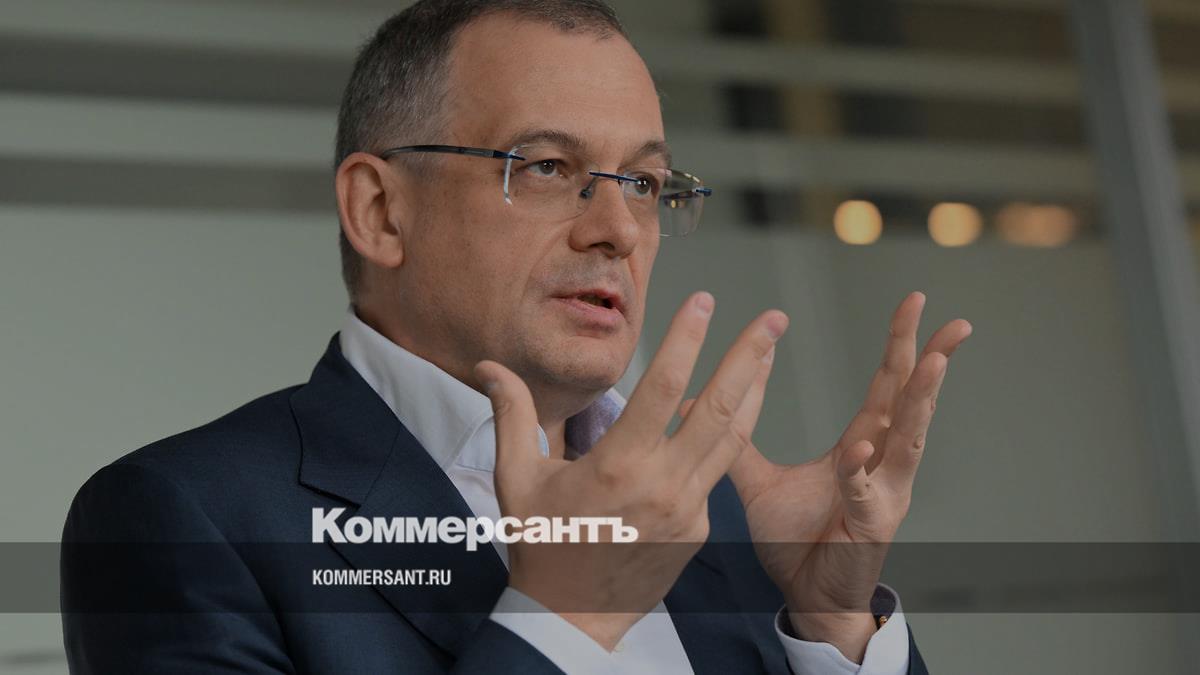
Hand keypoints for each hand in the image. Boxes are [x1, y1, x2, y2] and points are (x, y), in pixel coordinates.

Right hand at [474, 292, 786, 649]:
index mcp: (618, 467)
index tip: (704, 302)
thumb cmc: (540, 546)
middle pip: (719, 409)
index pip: (664, 388)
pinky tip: (727, 411)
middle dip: (749, 357)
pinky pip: (714, 475)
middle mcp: (662, 485)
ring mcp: (688, 510)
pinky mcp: (699, 529)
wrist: (572, 617)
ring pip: (732, 439)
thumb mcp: (517, 479)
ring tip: (769, 351)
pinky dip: (722, 439)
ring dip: (755, 391)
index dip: (687, 340)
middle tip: (773, 319)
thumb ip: (511, 415)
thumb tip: (487, 366)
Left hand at [680, 291, 970, 661]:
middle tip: (951, 320)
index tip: (915, 304)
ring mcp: (885, 494)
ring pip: (909, 440)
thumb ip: (738, 439)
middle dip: (931, 358)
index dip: (899, 344)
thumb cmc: (794, 540)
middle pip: (910, 401)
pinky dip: (863, 471)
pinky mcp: (872, 526)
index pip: (885, 385)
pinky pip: (866, 492)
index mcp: (863, 446)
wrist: (805, 596)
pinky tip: (860, 449)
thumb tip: (695, 401)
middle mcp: (883, 464)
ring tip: (934, 364)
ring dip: (922, 401)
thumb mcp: (759, 482)